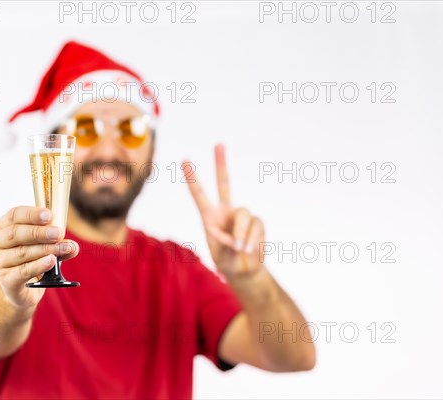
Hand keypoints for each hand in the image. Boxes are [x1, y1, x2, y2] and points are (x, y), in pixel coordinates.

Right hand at [0, 206, 78, 308]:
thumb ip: (58, 242)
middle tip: (58, 233)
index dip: (32, 214)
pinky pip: (23, 271)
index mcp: (4, 226)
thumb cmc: (33, 258)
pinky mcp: (6, 279)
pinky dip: (39, 265)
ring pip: (22, 253)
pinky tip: (51, 261)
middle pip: (15, 233)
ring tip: (63, 248)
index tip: (49, 216)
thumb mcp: (46, 245)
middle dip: (39, 233)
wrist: (24, 287)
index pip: (14, 215)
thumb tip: (73, 246)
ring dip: (45, 249)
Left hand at [182, 144, 264, 279]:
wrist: (244, 271)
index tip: (184, 160)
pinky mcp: (257, 223)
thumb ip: (226, 245)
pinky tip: (249, 250)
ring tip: (239, 249)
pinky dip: (252, 240)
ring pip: (244, 213)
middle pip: (224, 183)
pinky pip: (256, 225)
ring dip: (241, 233)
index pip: (199, 195)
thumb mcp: (220, 256)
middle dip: (221, 164)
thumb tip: (239, 237)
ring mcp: (241, 216)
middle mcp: (225, 211)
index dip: (192, 179)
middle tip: (218, 143)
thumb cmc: (227, 262)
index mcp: (210, 217)